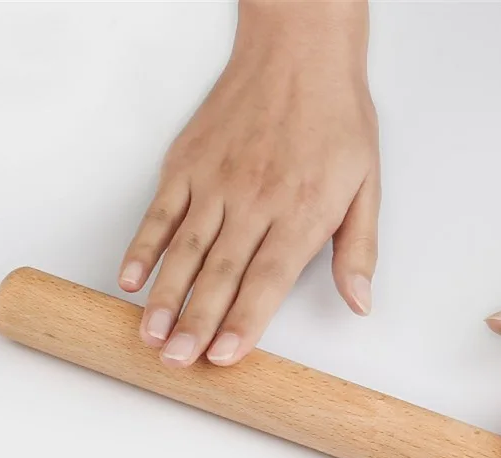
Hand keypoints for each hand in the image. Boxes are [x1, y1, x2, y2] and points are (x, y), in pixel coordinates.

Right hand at [118, 1, 378, 366]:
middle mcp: (253, 201)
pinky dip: (143, 247)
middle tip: (177, 361)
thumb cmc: (335, 120)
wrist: (299, 52)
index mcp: (299, 212)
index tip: (225, 356)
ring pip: (184, 249)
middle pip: (219, 273)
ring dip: (166, 297)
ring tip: (151, 335)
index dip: (244, 320)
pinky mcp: (188, 164)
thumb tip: (360, 302)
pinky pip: (160, 212)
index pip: (267, 278)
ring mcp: (214, 182)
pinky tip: (132, 279)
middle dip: (196, 323)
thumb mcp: (367, 186)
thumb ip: (359, 249)